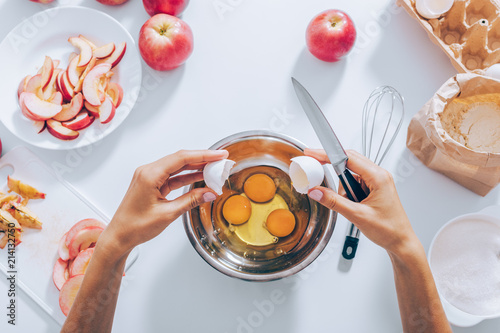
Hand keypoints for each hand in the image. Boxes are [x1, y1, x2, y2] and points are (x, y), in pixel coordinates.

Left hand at [99, 149, 228, 257]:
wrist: (119, 236)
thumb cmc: (135, 226)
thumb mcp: (168, 214)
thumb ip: (190, 201)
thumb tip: (208, 193)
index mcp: (150, 175)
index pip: (181, 158)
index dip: (203, 155)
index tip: (218, 155)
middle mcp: (148, 172)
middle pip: (180, 159)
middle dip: (202, 159)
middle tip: (220, 160)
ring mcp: (149, 177)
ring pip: (177, 167)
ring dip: (196, 168)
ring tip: (214, 169)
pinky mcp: (152, 184)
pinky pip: (173, 176)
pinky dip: (187, 177)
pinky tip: (200, 178)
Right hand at [305, 149, 419, 256]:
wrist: (401, 242)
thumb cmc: (389, 229)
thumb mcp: (357, 215)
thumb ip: (334, 202)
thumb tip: (317, 192)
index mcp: (378, 177)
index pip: (348, 158)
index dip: (328, 154)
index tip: (314, 153)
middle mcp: (379, 176)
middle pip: (349, 162)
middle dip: (333, 169)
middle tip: (318, 172)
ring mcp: (377, 182)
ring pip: (350, 174)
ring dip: (344, 187)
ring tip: (351, 204)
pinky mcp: (374, 189)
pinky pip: (355, 183)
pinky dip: (349, 192)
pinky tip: (353, 205)